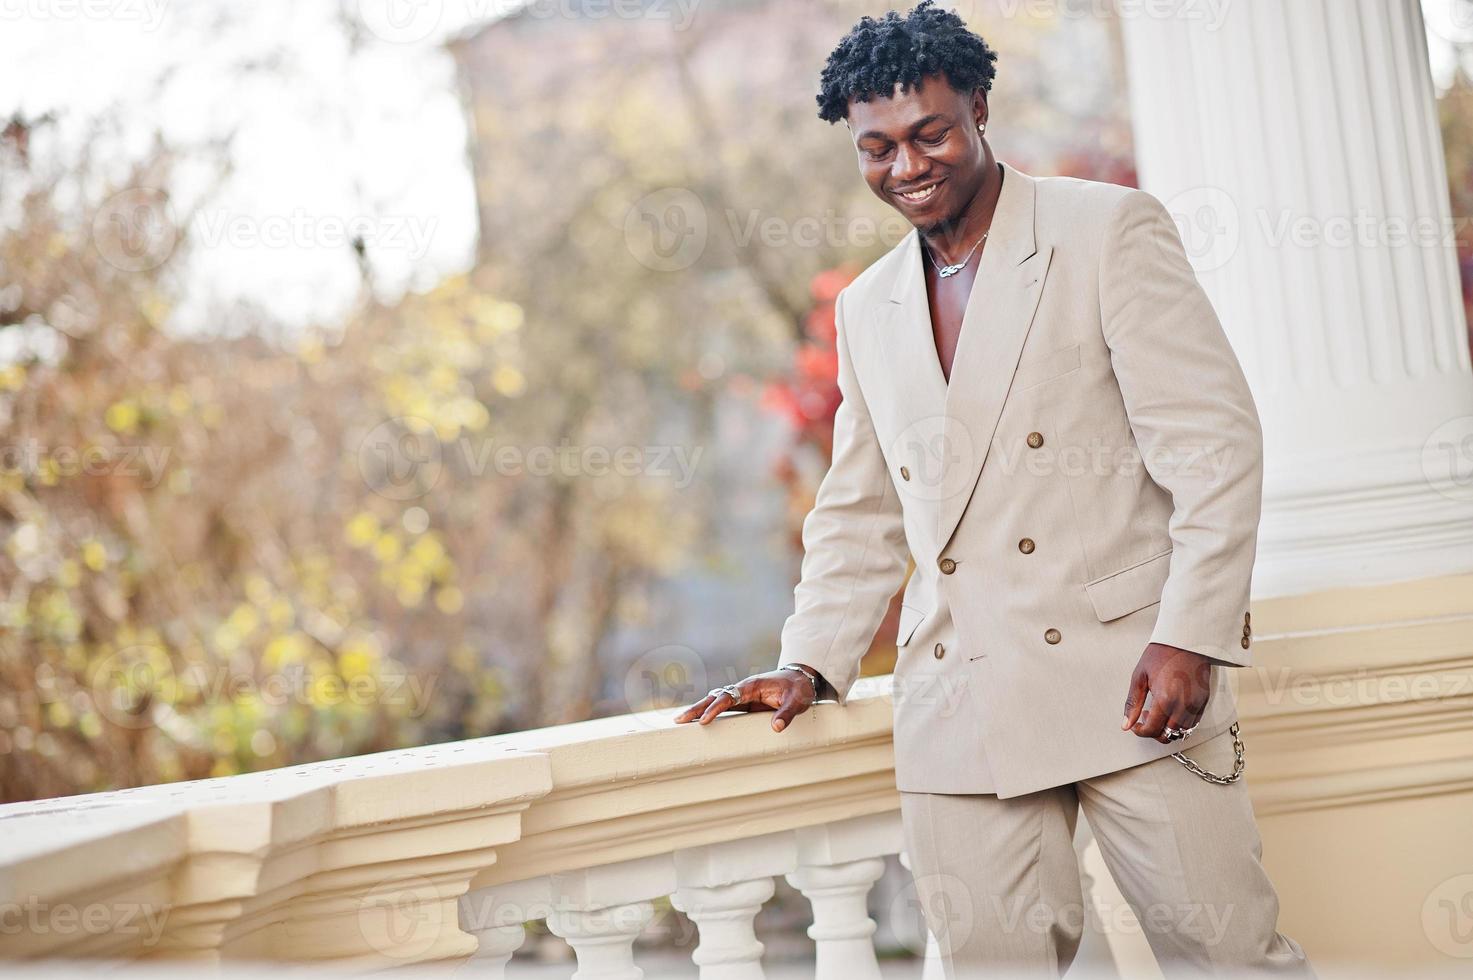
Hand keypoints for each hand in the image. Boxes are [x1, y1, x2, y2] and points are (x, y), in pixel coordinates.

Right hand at [672, 667, 818, 732]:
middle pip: (715, 697)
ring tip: (680, 721)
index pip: (729, 697)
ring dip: (698, 710)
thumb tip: (776, 727)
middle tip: (679, 719)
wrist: (800, 679)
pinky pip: (722, 707)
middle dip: (697, 708)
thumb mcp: (797, 700)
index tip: (705, 720)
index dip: (716, 708)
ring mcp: (741, 696)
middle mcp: (742, 689)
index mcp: (752, 686)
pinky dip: (708, 712)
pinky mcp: (743, 703)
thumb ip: (787, 713)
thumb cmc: (798, 688)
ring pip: (715, 701)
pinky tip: (697, 721)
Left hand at [1121, 643, 1211, 743]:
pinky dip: (1181, 723)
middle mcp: (1183, 706)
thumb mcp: (1140, 676)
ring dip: (1168, 729)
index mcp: (1165, 699)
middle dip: (1153, 731)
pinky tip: (1172, 710)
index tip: (1135, 725)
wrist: (1186, 640)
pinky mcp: (1204, 701)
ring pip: (1181, 732)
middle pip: (1167, 735)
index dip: (1140, 731)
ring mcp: (1196, 705)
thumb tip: (1126, 724)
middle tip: (1146, 716)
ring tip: (1159, 712)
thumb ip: (1133, 703)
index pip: (1152, 730)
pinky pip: (1193, 723)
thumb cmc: (1162, 654)